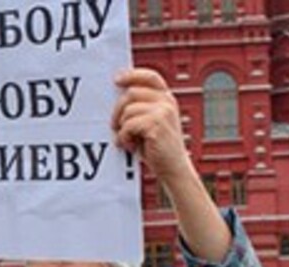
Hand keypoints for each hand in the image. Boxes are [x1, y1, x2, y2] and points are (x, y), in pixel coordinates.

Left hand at [113, 68, 230, 260]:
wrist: (173, 169)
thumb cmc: (158, 148)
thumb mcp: (150, 123)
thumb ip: (140, 108)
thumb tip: (117, 97)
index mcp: (166, 99)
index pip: (150, 77)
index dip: (133, 75)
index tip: (117, 79)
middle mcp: (167, 102)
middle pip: (130, 93)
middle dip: (117, 110)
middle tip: (115, 127)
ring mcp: (163, 112)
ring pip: (127, 111)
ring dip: (121, 127)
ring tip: (128, 140)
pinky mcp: (156, 124)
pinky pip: (128, 125)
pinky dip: (124, 137)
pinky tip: (131, 146)